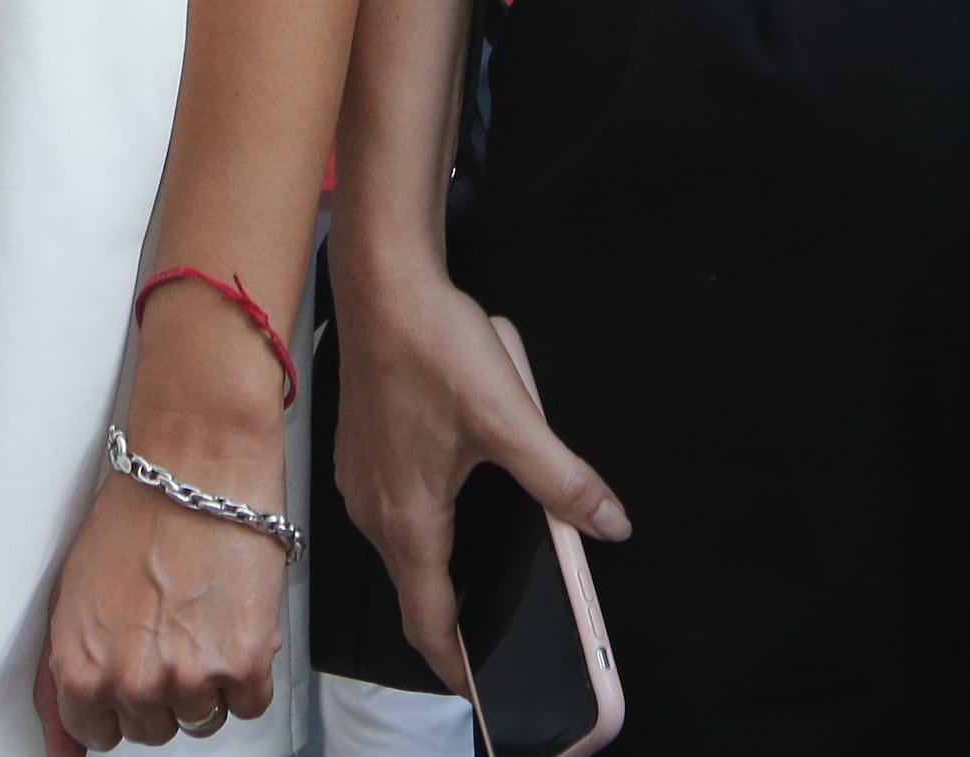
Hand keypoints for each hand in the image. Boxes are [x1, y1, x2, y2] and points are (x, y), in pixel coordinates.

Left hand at [34, 466, 286, 752]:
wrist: (199, 462)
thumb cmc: (137, 512)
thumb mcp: (74, 594)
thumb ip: (63, 678)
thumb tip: (64, 751)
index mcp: (80, 666)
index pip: (96, 731)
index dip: (117, 698)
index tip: (133, 671)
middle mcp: (131, 679)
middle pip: (152, 729)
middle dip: (163, 686)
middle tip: (172, 628)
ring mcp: (188, 676)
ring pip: (203, 718)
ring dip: (208, 680)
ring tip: (204, 619)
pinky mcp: (242, 662)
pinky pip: (250, 704)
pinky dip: (248, 671)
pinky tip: (233, 623)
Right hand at [330, 262, 626, 697]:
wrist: (382, 283)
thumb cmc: (438, 349)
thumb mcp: (513, 417)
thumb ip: (563, 479)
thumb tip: (611, 526)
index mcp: (408, 520)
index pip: (428, 621)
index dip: (456, 663)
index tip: (484, 687)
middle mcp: (372, 511)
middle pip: (415, 588)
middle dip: (455, 616)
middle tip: (499, 631)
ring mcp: (359, 480)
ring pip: (403, 546)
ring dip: (440, 565)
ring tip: (485, 573)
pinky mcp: (360, 449)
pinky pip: (393, 508)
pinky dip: (423, 522)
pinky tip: (455, 496)